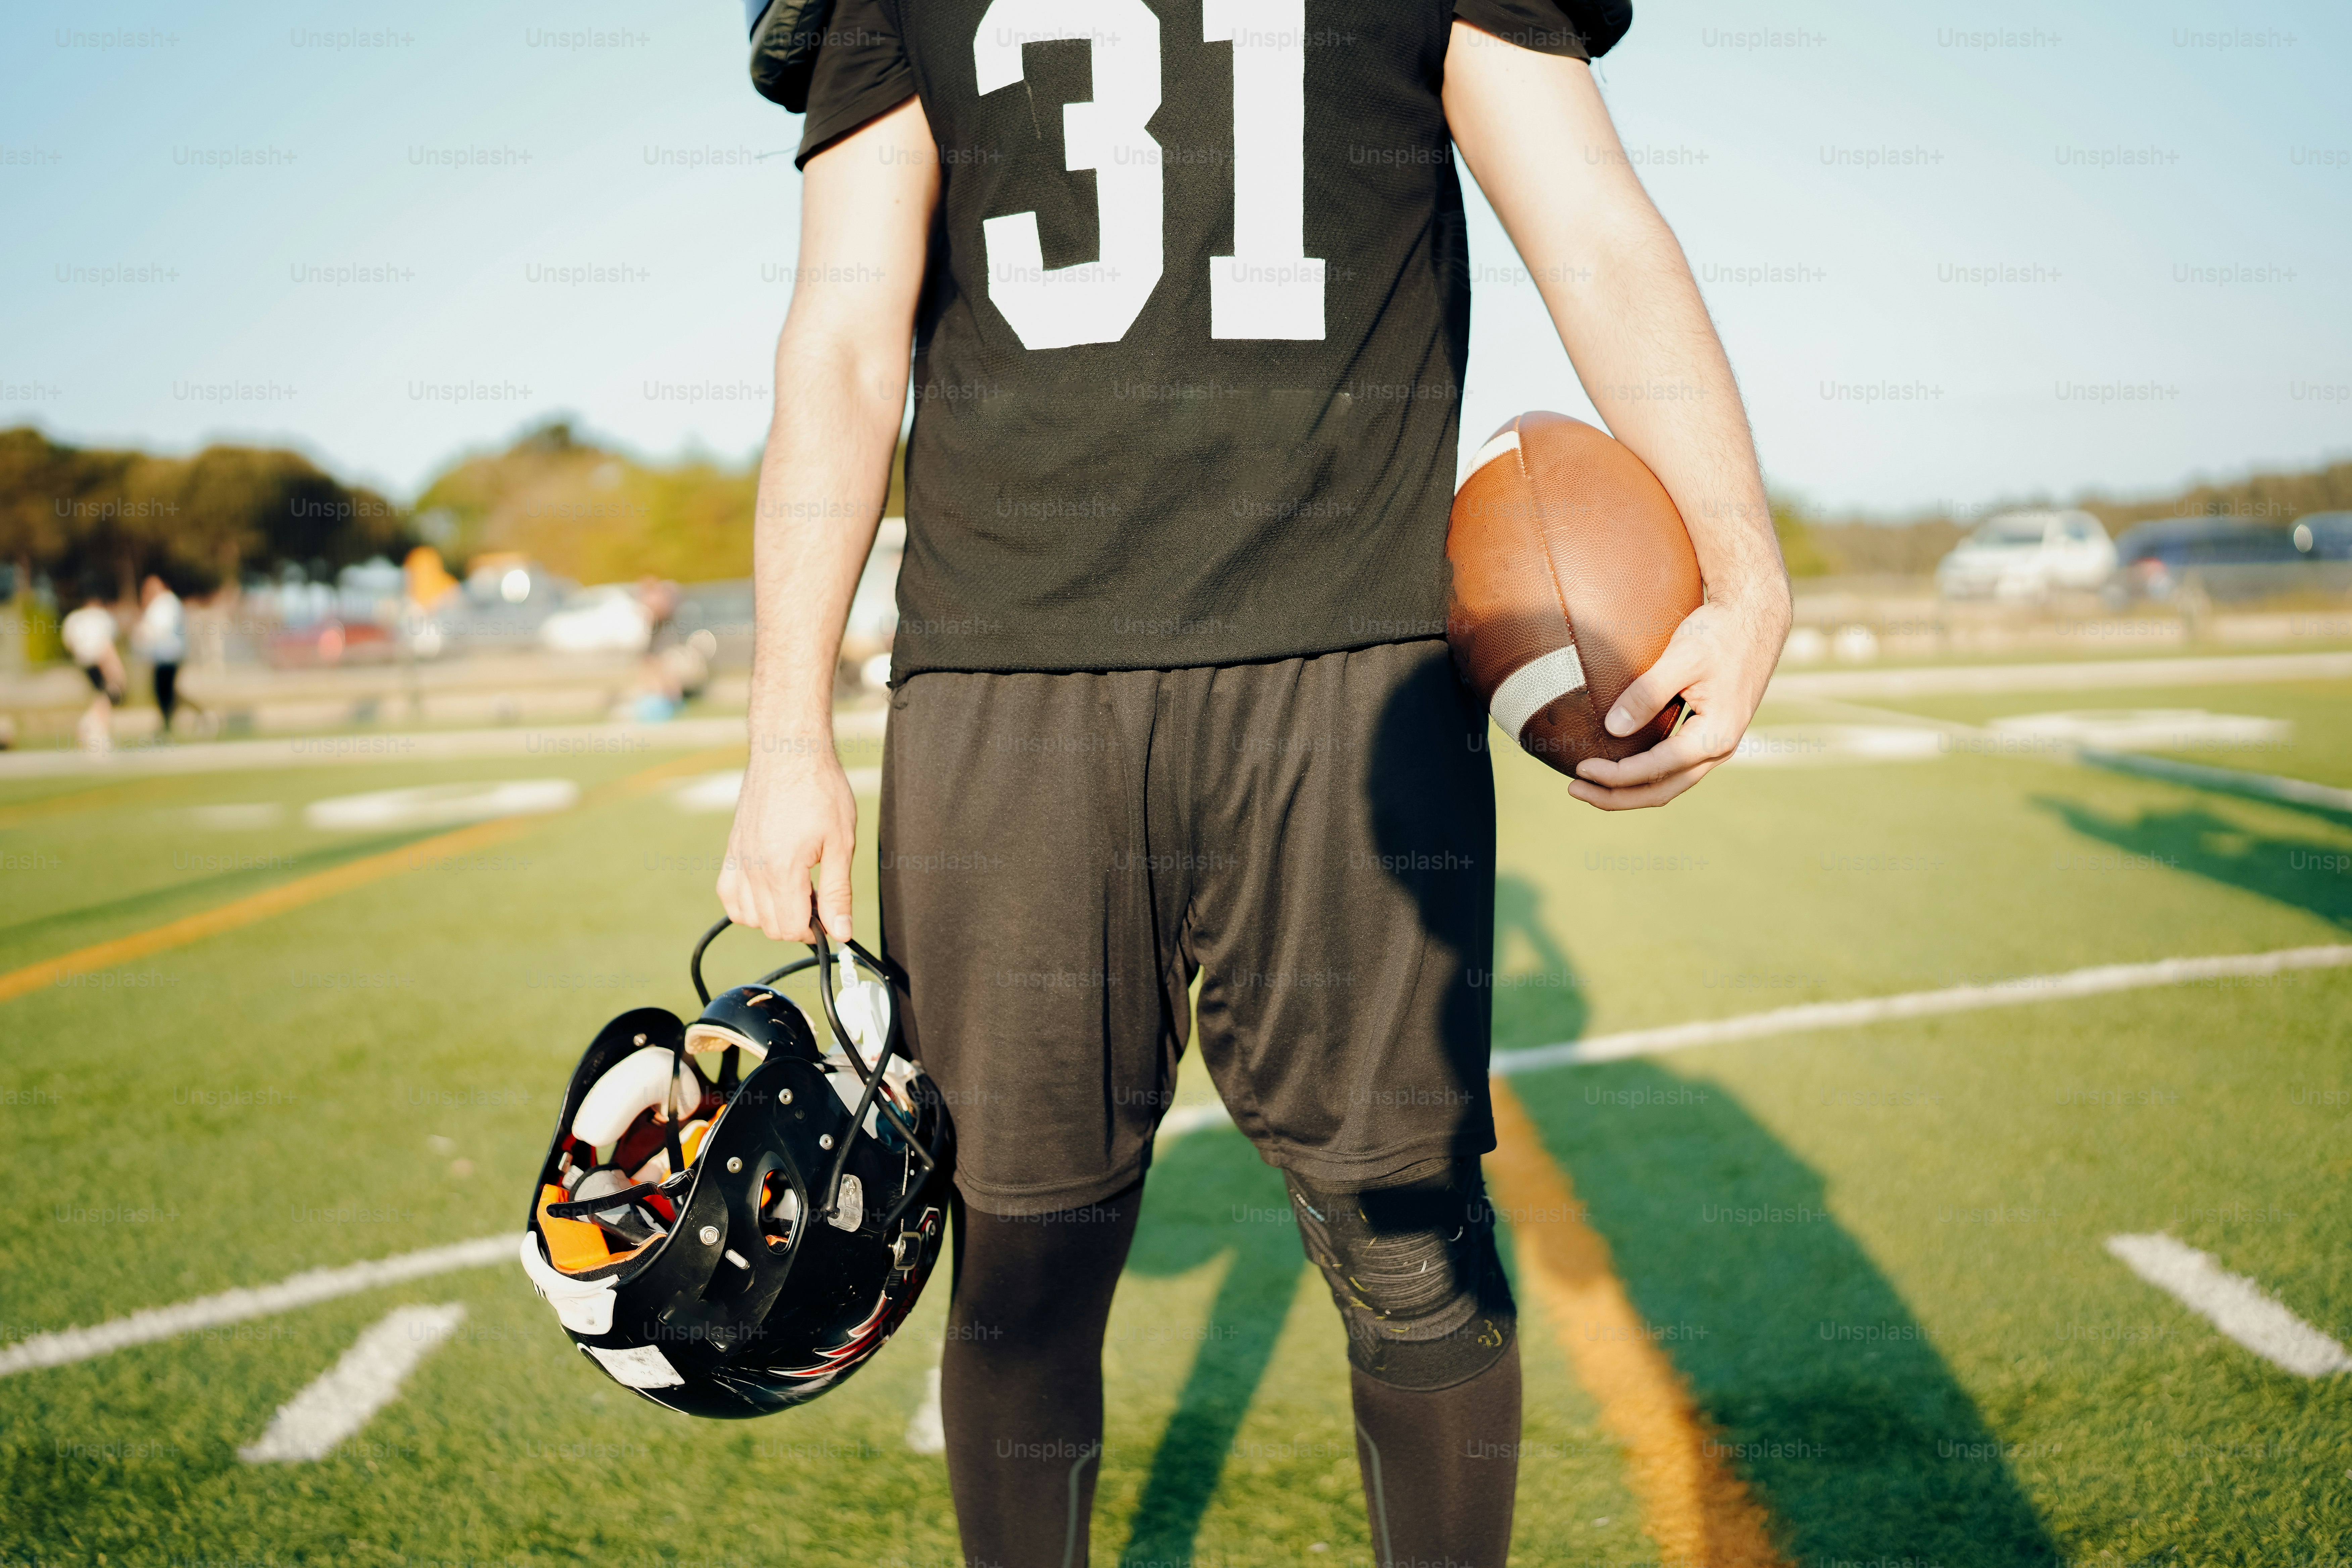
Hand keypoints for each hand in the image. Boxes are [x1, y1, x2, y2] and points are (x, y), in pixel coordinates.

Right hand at [715, 746, 857, 942]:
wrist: (788, 751)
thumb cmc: (820, 789)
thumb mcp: (841, 843)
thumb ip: (837, 892)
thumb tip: (841, 932)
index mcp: (782, 869)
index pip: (792, 928)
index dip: (815, 930)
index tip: (829, 915)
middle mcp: (753, 868)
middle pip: (771, 927)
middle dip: (797, 923)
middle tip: (818, 897)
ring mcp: (737, 859)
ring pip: (747, 916)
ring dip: (773, 914)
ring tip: (796, 890)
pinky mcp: (731, 849)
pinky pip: (728, 895)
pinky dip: (746, 902)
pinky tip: (768, 887)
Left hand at [1567, 595, 1787, 810]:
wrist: (1755, 617)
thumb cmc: (1719, 633)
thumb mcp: (1682, 658)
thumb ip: (1648, 694)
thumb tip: (1612, 729)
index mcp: (1715, 736)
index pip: (1655, 769)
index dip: (1614, 775)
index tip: (1579, 768)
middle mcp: (1719, 749)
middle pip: (1662, 791)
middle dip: (1616, 797)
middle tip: (1574, 789)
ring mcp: (1716, 746)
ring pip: (1668, 784)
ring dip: (1629, 790)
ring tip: (1589, 785)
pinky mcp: (1709, 735)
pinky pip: (1673, 768)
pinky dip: (1644, 773)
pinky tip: (1618, 764)